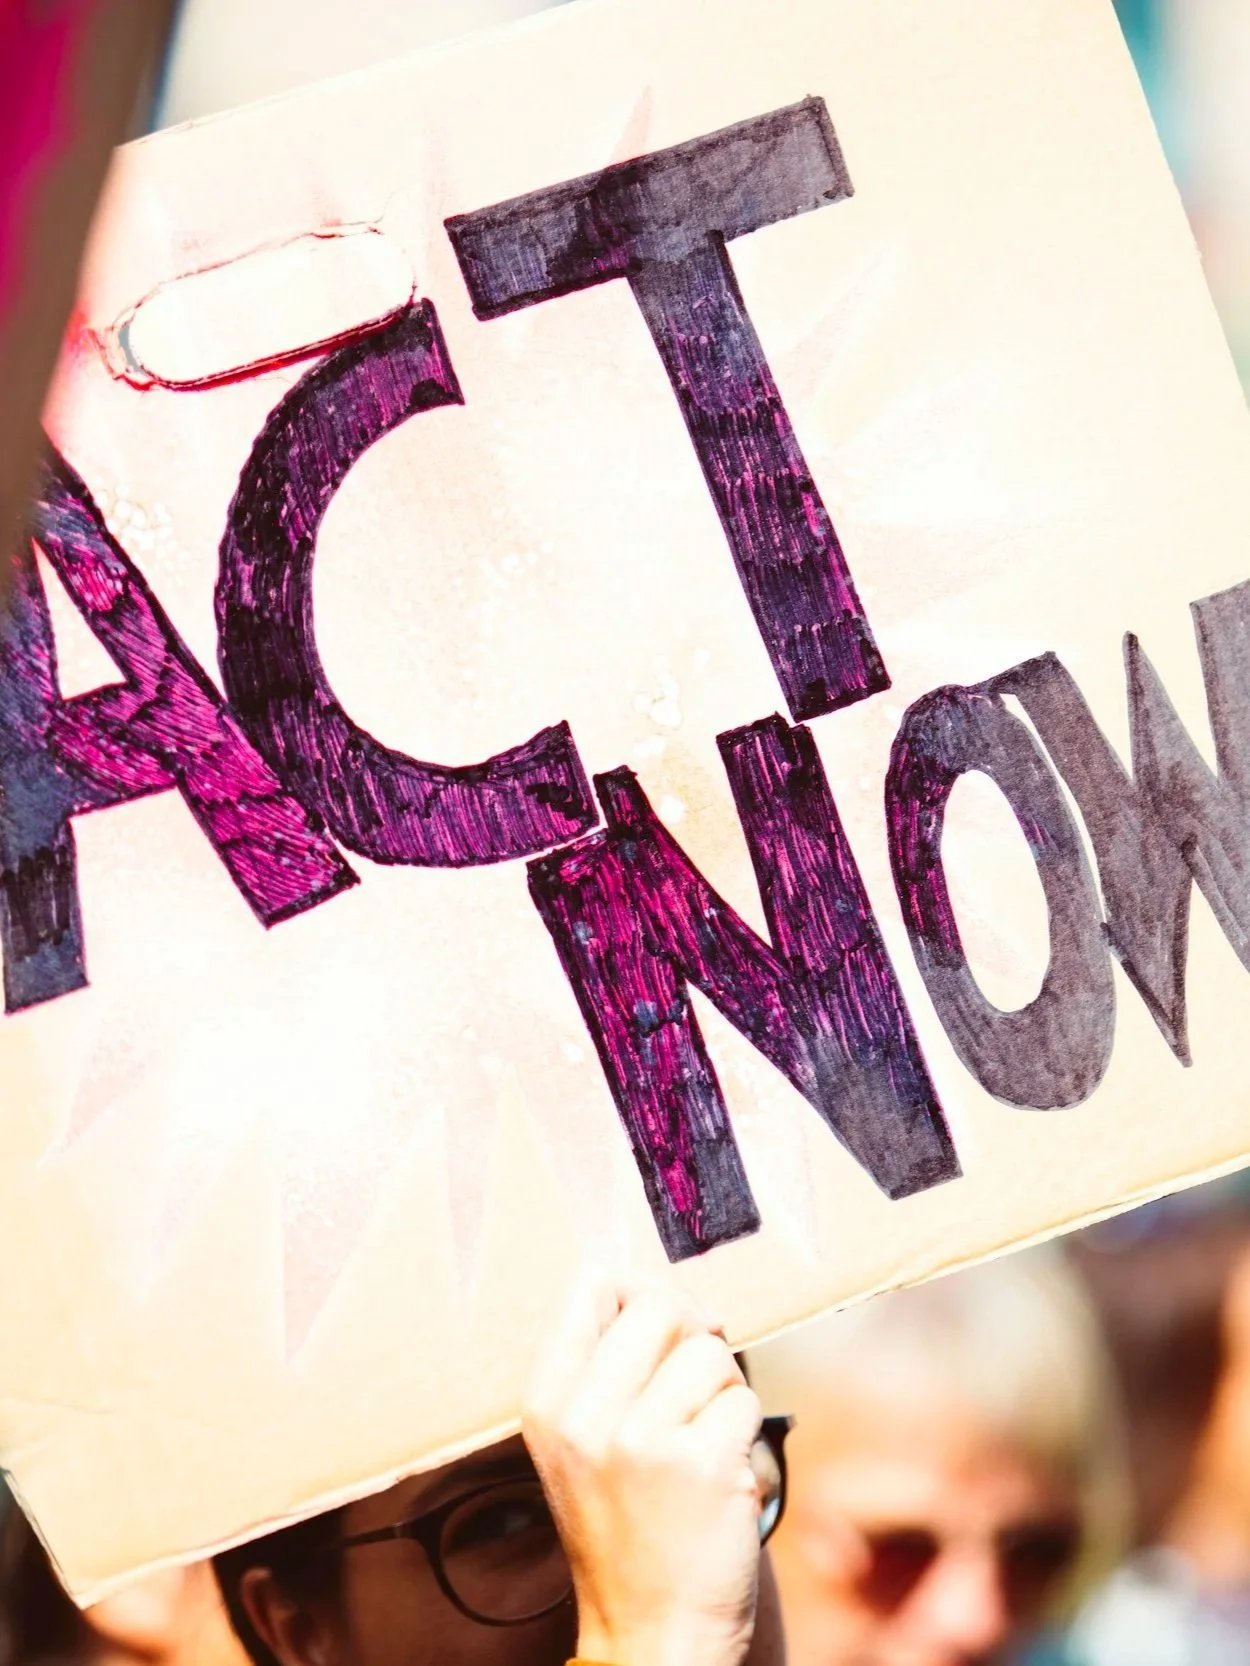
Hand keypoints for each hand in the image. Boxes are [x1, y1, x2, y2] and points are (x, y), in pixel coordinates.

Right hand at [523, 1281, 762, 1665]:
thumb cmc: (630, 1530)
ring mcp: (641, 1439)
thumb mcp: (585, 1444)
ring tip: (704, 1442)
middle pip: (660, 1306)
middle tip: (693, 1392)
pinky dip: (745, 1434)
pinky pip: (745, 1401)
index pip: (590, 1286)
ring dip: (724, 1390)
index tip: (664, 1327)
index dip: (640, 1290)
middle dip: (692, 1337)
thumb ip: (617, 1368)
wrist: (652, 1634)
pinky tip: (721, 1476)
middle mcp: (585, 1415)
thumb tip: (699, 1309)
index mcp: (548, 1401)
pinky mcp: (701, 1464)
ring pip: (711, 1352)